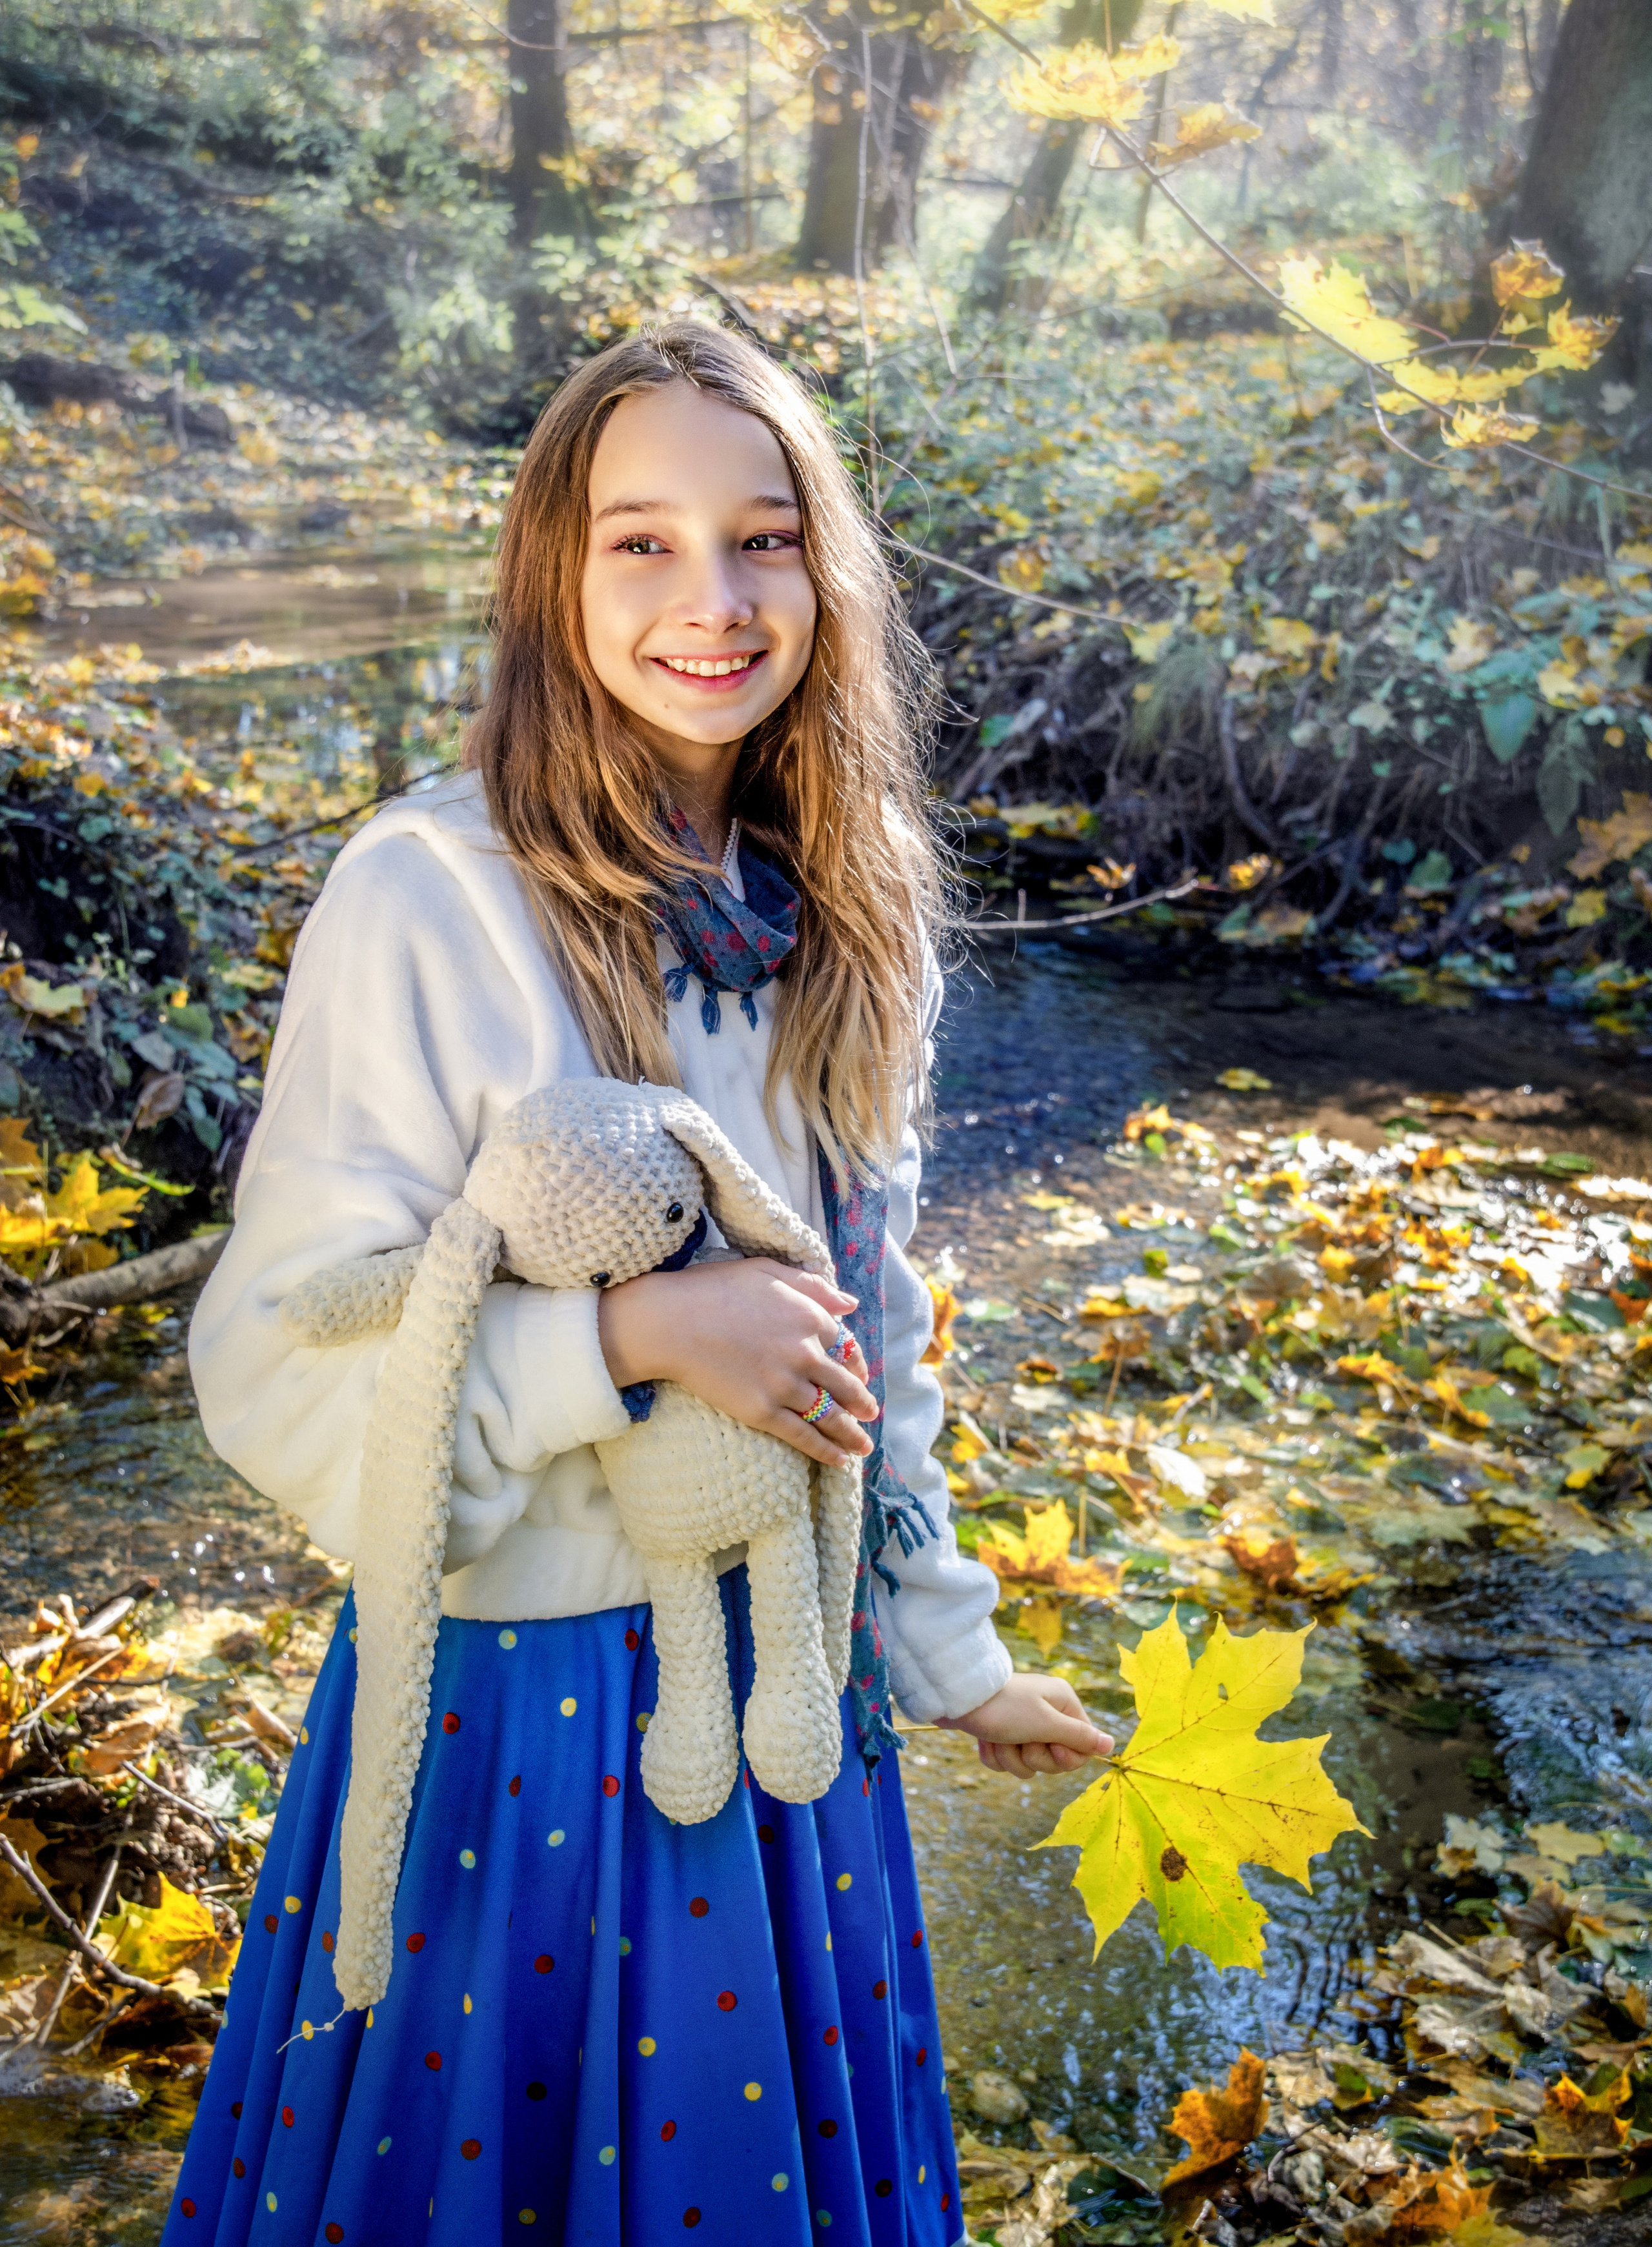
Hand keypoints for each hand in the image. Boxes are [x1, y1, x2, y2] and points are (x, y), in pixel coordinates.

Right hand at [597, 1257, 876, 1470]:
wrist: (671, 1321)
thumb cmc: (714, 1289)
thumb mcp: (768, 1271)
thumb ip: (813, 1286)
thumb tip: (851, 1302)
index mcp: (810, 1317)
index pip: (845, 1345)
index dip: (855, 1362)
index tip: (858, 1372)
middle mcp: (806, 1353)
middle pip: (846, 1384)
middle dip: (862, 1403)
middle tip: (871, 1414)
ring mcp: (785, 1385)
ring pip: (830, 1415)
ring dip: (852, 1433)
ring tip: (864, 1445)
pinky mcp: (763, 1412)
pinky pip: (803, 1436)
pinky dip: (825, 1451)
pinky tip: (840, 1461)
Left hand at [938, 1673, 1112, 1777]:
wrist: (956, 1698)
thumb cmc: (1004, 1707)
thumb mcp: (1046, 1722)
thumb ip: (1079, 1737)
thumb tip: (1110, 1745)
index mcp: (1063, 1704)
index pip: (1081, 1748)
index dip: (1065, 1756)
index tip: (1049, 1745)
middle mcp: (1046, 1713)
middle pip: (1054, 1760)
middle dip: (1033, 1757)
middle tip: (1020, 1738)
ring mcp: (1022, 1724)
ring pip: (1027, 1765)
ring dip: (1010, 1757)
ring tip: (998, 1737)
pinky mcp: (1001, 1734)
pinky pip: (1006, 1762)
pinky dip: (995, 1756)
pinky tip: (985, 1740)